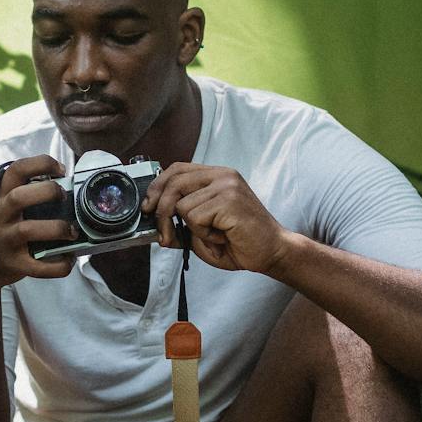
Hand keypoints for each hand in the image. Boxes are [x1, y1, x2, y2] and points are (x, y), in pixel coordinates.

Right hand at [0, 155, 78, 286]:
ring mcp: (5, 240)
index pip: (16, 170)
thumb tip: (70, 185)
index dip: (41, 164)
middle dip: (47, 192)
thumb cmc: (7, 227)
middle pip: (18, 197)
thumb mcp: (10, 205)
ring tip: (72, 231)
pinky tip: (69, 258)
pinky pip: (37, 267)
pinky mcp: (14, 264)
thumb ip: (30, 193)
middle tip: (64, 197)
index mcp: (3, 195)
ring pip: (27, 230)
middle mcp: (1, 215)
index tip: (61, 170)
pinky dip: (58, 265)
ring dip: (56, 228)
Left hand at [142, 164, 292, 274]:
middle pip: (173, 183)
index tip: (148, 207)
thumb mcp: (203, 232)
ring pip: (182, 206)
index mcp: (217, 176)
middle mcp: (222, 175)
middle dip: (160, 212)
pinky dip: (204, 235)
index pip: (177, 169)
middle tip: (165, 235)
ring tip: (214, 235)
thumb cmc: (241, 242)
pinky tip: (222, 236)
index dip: (157, 186)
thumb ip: (180, 223)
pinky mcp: (229, 200)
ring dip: (192, 229)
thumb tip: (153, 222)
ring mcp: (227, 186)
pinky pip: (195, 218)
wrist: (273, 252)